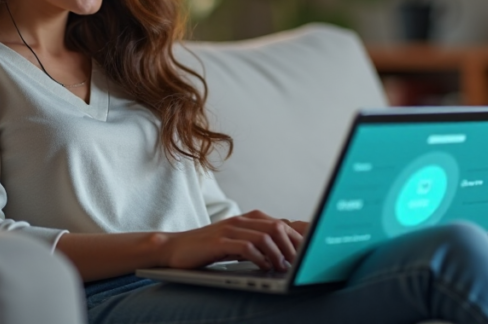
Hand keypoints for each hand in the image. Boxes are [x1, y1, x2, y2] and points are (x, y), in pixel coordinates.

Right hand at [158, 210, 304, 271]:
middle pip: (278, 227)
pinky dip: (260, 258)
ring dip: (278, 254)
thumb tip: (286, 255)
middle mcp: (242, 220)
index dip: (299, 237)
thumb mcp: (237, 242)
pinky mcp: (220, 241)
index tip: (312, 252)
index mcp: (249, 218)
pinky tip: (264, 267)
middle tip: (299, 264)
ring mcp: (230, 228)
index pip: (282, 223)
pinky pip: (247, 247)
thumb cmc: (209, 248)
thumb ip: (258, 243)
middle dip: (293, 247)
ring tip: (283, 268)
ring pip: (266, 236)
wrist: (175, 248)